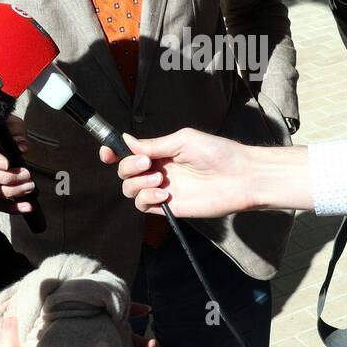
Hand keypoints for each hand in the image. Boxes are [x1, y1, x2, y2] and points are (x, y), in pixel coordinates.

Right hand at [0, 116, 37, 215]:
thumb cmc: (3, 127)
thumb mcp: (10, 123)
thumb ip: (16, 132)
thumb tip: (23, 147)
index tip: (7, 163)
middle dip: (7, 178)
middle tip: (27, 175)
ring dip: (12, 192)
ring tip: (30, 186)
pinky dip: (12, 208)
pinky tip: (28, 207)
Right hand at [101, 129, 255, 216]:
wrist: (239, 177)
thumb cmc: (217, 153)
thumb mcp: (183, 140)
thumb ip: (153, 144)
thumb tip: (126, 140)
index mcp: (161, 152)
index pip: (129, 153)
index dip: (114, 153)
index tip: (107, 152)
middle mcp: (158, 170)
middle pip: (124, 171)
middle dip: (128, 167)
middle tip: (147, 164)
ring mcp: (162, 189)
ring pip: (130, 190)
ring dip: (137, 183)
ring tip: (159, 180)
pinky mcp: (169, 207)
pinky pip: (143, 205)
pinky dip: (146, 198)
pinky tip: (163, 194)